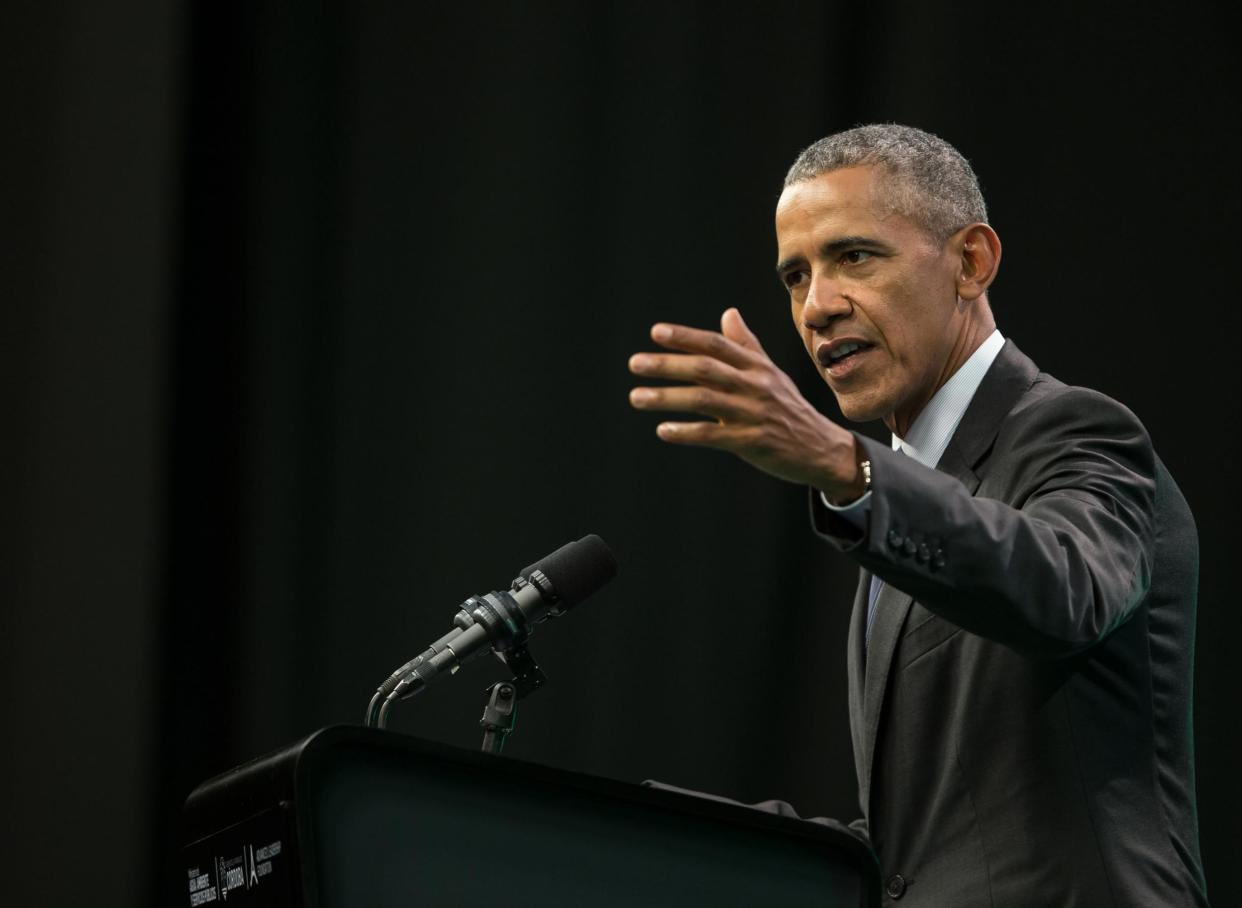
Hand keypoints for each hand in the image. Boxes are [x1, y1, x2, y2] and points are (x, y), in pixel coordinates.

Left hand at [628, 308, 864, 500]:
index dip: (686, 337)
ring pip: (703, 400)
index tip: (656, 332)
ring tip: (636, 397)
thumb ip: (746, 345)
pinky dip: (685, 432)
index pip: (717, 345)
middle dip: (668, 365)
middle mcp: (754, 385)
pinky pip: (712, 435)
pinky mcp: (751, 442)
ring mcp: (753, 413)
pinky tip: (662, 430)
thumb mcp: (771, 373)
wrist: (821, 448)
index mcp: (757, 366)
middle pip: (705, 369)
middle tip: (634, 363)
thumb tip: (728, 313)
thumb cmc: (789, 408)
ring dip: (667, 397)